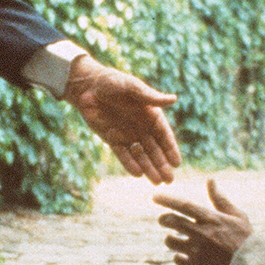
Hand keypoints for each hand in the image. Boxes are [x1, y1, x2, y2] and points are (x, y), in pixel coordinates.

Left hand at [64, 55, 181, 184]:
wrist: (87, 87)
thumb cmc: (112, 82)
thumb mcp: (132, 87)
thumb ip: (151, 97)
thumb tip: (174, 99)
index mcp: (151, 115)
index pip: (164, 136)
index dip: (171, 149)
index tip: (177, 163)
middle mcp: (142, 128)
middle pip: (155, 150)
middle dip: (162, 165)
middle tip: (170, 180)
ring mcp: (128, 135)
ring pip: (141, 156)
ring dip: (149, 168)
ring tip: (157, 182)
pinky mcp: (113, 140)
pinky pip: (123, 155)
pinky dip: (130, 164)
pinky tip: (138, 174)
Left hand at [153, 179, 252, 264]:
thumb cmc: (246, 241)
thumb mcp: (238, 217)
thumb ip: (220, 199)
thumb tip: (210, 180)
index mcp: (211, 219)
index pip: (183, 205)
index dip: (167, 200)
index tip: (154, 197)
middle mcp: (200, 233)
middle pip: (171, 222)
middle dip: (164, 219)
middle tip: (164, 220)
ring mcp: (196, 251)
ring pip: (170, 241)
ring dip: (171, 239)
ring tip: (178, 241)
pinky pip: (177, 259)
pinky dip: (180, 257)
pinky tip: (188, 257)